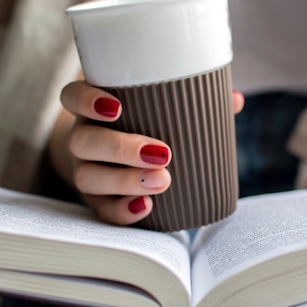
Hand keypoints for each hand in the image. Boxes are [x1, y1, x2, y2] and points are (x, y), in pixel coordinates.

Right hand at [52, 80, 244, 225]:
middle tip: (162, 153)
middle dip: (120, 148)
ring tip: (162, 181)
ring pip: (86, 175)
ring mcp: (86, 169)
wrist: (115, 158)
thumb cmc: (145, 125)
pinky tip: (145, 208)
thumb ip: (192, 102)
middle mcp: (84, 137)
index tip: (117, 107)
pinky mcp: (95, 199)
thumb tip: (234, 100)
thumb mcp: (160, 108)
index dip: (86, 100)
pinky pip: (99, 209)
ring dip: (123, 180)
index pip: (72, 96)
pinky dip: (120, 210)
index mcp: (94, 109)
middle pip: (82, 140)